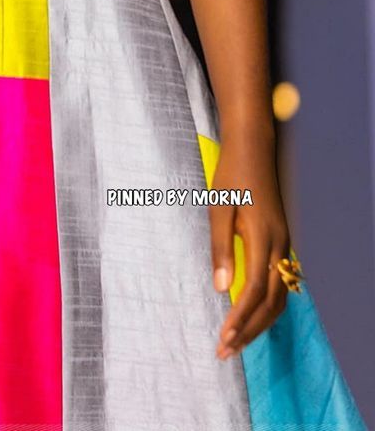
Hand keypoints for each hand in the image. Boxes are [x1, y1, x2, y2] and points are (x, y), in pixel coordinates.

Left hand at [208, 131, 290, 359]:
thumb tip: (221, 289)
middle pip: (271, 302)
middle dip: (249, 331)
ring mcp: (283, 245)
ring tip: (235, 342)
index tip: (223, 340)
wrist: (253, 149)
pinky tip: (250, 316)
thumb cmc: (231, 175)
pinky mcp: (280, 243)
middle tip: (225, 352)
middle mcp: (279, 246)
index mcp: (263, 238)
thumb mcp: (218, 208)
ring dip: (258, 323)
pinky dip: (267, 307)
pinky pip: (280, 284)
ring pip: (279, 297)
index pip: (255, 291)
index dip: (240, 319)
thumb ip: (220, 248)